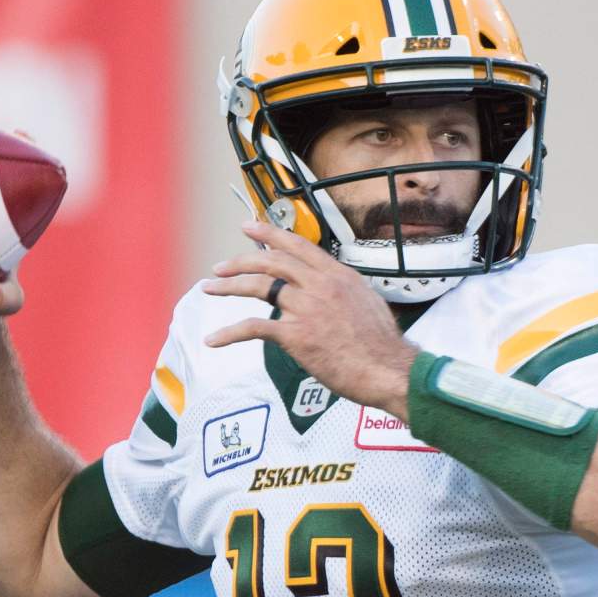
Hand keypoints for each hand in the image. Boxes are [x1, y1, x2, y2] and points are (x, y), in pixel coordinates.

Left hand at [202, 221, 418, 420]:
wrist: (388, 369)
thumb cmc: (383, 345)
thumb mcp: (368, 302)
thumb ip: (345, 292)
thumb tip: (334, 293)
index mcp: (338, 275)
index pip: (298, 245)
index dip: (269, 234)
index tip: (249, 227)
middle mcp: (320, 285)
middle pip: (272, 261)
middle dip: (240, 261)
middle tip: (221, 265)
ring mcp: (306, 308)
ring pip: (258, 287)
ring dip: (229, 287)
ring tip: (209, 288)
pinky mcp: (296, 335)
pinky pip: (254, 328)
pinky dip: (229, 333)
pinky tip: (214, 339)